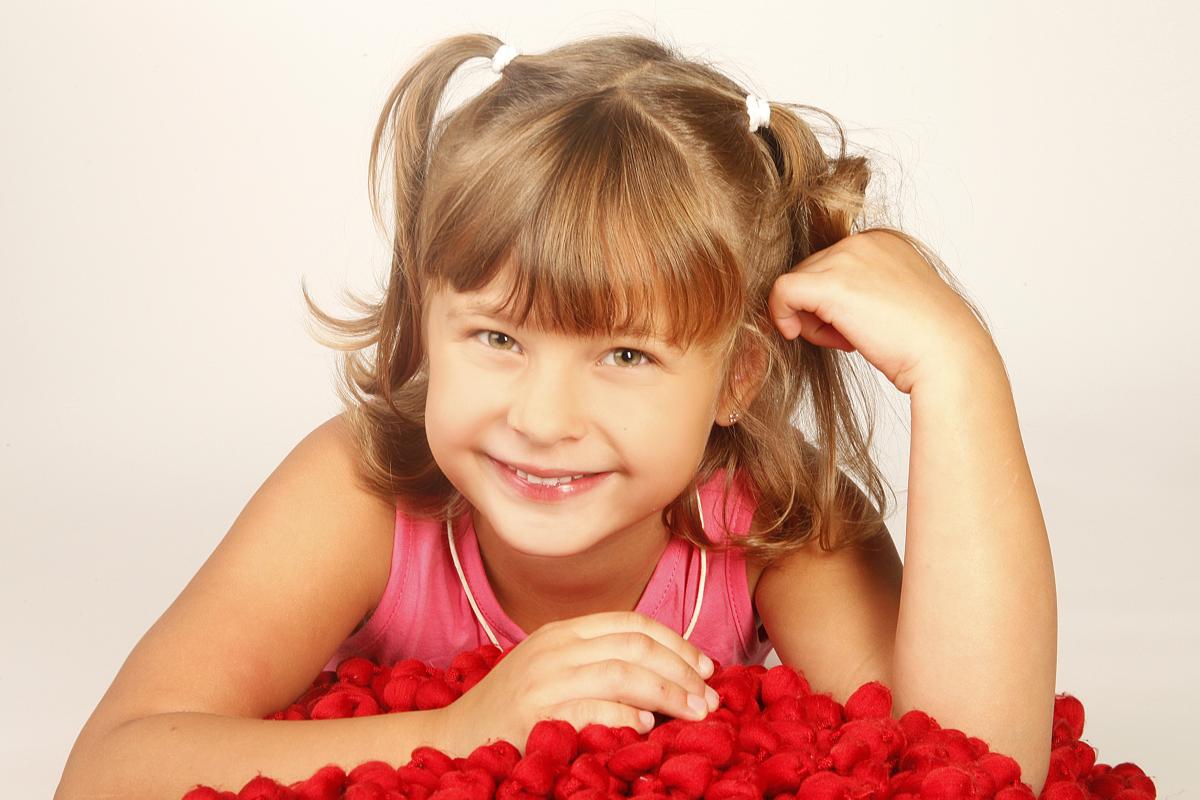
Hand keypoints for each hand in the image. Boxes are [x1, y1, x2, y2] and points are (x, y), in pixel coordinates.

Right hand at [437, 611, 718, 753]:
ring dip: (668, 694)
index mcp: (562, 631)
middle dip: (682, 671)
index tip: (705, 666)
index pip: (631, 623)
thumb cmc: (511, 712)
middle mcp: (554, 647)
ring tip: (694, 713)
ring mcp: (542, 678)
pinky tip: (644, 727)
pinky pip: (591, 708)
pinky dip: (624, 716)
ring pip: (622, 673)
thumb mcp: (553, 670)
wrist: (451, 738)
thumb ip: (598, 663)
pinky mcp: (533, 713)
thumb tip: (668, 676)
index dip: (676, 642)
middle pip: (635, 646)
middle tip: (710, 699)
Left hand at [767, 230, 996, 393]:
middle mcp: (863, 241)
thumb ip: (860, 288)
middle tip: (850, 336)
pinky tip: (796, 334)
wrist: (947, 356)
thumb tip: (819, 300)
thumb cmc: (925, 340)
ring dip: (811, 318)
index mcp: (881, 241)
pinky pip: (781, 292)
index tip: (860, 324)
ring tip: (847, 339)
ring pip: (796, 284)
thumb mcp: (892, 299)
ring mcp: (847, 259)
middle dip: (821, 309)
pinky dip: (781, 315)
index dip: (835, 300)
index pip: (831, 264)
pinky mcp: (830, 285)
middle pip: (810, 272)